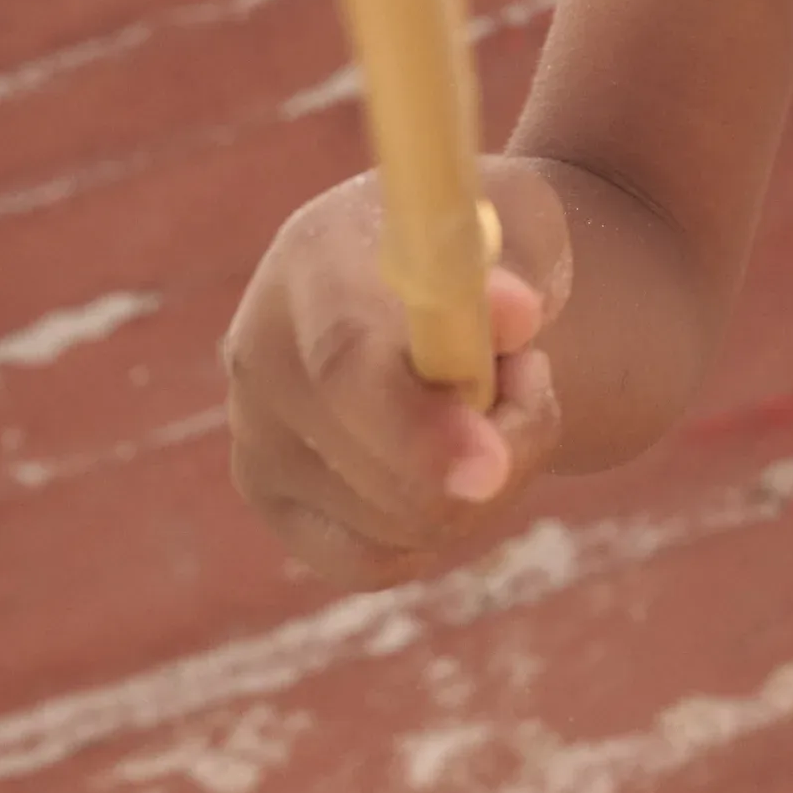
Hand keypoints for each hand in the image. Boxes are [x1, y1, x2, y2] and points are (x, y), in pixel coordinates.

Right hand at [221, 156, 570, 587]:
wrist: (439, 284)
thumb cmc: (483, 253)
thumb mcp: (517, 232)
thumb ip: (515, 268)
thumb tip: (515, 313)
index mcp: (313, 261)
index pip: (344, 364)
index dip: (417, 425)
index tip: (492, 465)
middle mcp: (261, 354)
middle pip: (370, 469)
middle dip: (494, 447)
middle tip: (536, 374)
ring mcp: (256, 437)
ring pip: (392, 524)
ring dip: (484, 481)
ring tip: (498, 396)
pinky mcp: (274, 502)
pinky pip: (373, 560)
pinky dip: (440, 526)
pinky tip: (455, 457)